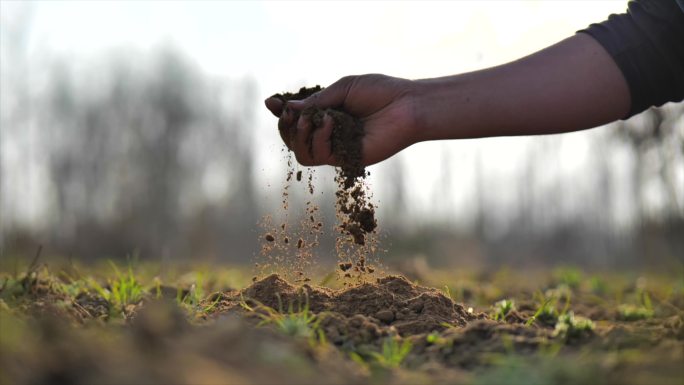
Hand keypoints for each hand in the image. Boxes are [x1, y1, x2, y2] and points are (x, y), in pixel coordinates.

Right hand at [264, 74, 419, 166]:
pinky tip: (330, 123)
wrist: (407, 105)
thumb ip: (318, 101)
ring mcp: (338, 148)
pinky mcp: (348, 160)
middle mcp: (330, 134)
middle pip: (293, 140)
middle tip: (289, 113)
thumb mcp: (344, 89)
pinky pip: (320, 156)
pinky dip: (319, 138)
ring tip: (310, 119)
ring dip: (299, 136)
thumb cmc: (381, 92)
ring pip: (302, 154)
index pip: (297, 119)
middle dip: (285, 126)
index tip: (271, 102)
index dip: (281, 113)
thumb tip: (288, 107)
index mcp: (328, 114)